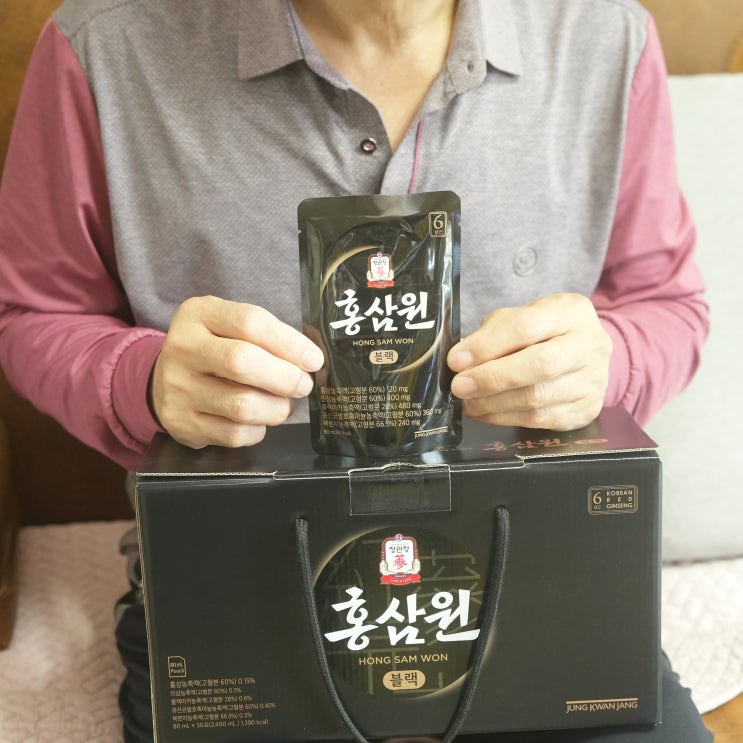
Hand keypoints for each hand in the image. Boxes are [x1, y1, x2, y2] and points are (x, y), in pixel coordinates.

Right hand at [150, 296, 323, 448]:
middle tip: (303, 385)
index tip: (313, 359)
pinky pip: (234, 434)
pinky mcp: (181, 422)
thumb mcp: (230, 326)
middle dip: (284, 378)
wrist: (164, 379)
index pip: (251, 322)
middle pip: (242, 362)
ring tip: (283, 404)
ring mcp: (178, 388)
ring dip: (276, 408)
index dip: (290, 343)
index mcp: (198, 314)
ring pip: (242, 404)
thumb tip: (310, 361)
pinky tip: (259, 420)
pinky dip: (258, 429)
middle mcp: (182, 348)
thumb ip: (267, 335)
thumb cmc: (213, 349)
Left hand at [448, 293, 611, 430]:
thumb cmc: (544, 333)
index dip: (488, 346)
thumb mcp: (518, 318)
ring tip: (467, 402)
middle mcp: (589, 345)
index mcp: (571, 312)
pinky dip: (505, 418)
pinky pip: (540, 419)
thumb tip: (460, 360)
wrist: (583, 354)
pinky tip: (485, 412)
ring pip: (538, 397)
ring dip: (493, 403)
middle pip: (540, 365)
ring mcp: (592, 380)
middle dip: (492, 378)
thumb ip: (491, 335)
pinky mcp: (586, 409)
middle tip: (460, 386)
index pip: (527, 327)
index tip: (457, 360)